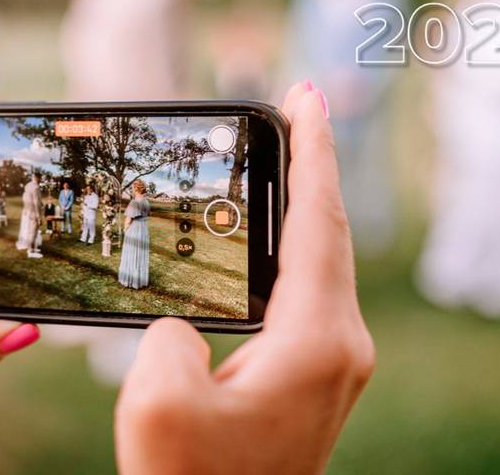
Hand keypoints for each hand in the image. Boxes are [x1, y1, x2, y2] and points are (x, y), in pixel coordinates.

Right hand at [114, 82, 374, 473]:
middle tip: (300, 105)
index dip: (315, 151)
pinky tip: (273, 230)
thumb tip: (183, 327)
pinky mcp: (314, 373)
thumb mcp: (159, 404)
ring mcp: (333, 360)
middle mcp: (340, 344)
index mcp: (316, 342)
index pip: (318, 222)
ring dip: (305, 202)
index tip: (310, 95)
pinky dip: (293, 244)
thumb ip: (167, 337)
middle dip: (315, 163)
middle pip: (330, 231)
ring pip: (323, 258)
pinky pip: (308, 287)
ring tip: (286, 154)